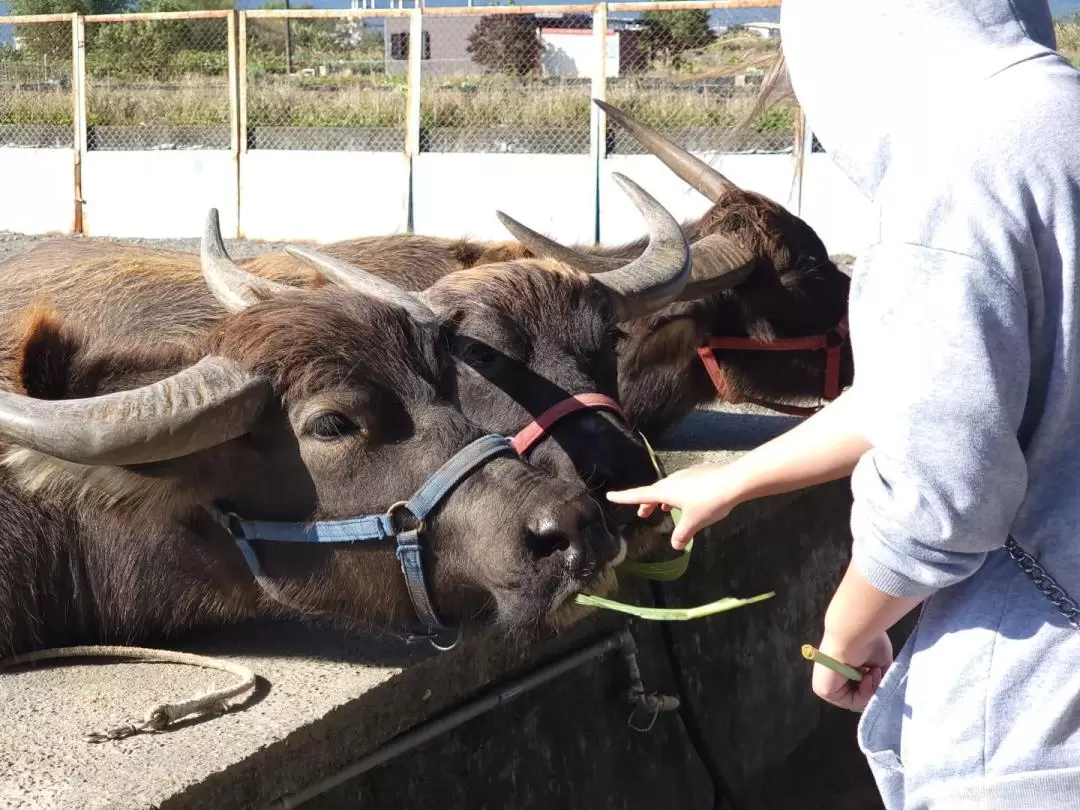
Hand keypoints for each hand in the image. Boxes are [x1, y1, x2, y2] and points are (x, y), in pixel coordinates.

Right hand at [605, 461, 742, 549]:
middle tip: (644, 514)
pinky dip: (679, 494)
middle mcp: (672, 481)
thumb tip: (676, 545)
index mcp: (665, 491)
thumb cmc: (709, 502)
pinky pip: (683, 485)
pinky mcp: (699, 473)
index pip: (639, 495)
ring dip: (664, 498)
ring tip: (665, 509)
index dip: (624, 497)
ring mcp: (686, 475)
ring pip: (669, 488)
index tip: (610, 496)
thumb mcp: (694, 522)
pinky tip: (689, 501)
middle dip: (647, 503)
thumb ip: (682, 534)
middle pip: (654, 492)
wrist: (734, 480)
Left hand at [811, 630, 892, 711]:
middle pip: (857, 696)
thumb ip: (878, 678)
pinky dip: (863, 694)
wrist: (854, 634)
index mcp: (840, 668)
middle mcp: (831, 677)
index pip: (857, 687)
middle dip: (872, 688)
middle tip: (877, 672)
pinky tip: (866, 677)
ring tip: (872, 672)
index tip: (880, 671)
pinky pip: (850, 702)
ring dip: (870, 690)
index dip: (873, 685)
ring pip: (856, 701)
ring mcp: (826, 685)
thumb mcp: (878, 663)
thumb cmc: (867, 641)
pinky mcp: (824, 690)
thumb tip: (881, 690)